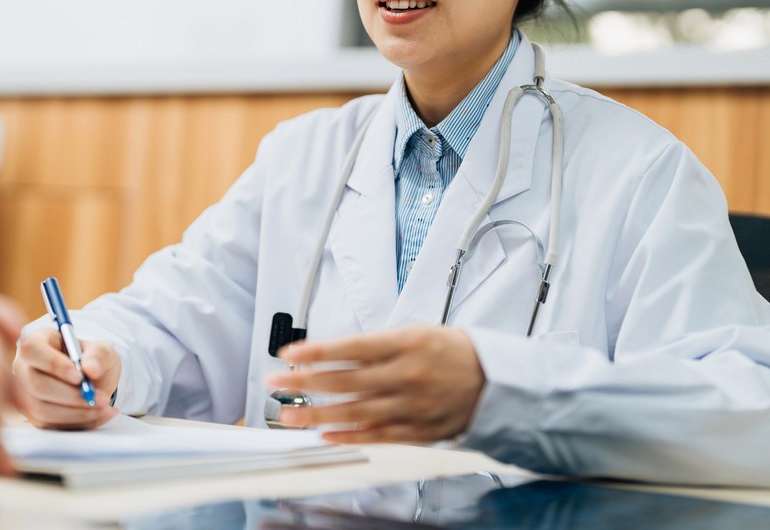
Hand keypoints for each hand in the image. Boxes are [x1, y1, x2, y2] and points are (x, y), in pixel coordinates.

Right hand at [13, 328, 120, 428]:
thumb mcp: (102, 350)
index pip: (33, 350)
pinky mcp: (34, 416)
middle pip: (36, 385)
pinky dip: (80, 421)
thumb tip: (90, 369)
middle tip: (100, 398)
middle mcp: (24, 368)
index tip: (80, 377)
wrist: (95, 381)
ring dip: (77, 411)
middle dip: (71, 395)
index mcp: (37, 342)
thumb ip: (99, 355)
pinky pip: (52, 424)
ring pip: (43, 409)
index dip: (54, 364)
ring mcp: (26, 394)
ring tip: (104, 405)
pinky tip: (101, 414)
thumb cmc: (93, 360)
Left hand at [264, 325, 485, 443]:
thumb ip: (378, 345)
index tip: (288, 354)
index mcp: (407, 344)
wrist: (495, 382)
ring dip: (317, 414)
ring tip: (288, 414)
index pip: (350, 347)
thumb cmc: (454, 352)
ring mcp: (410, 406)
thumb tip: (336, 353)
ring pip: (354, 412)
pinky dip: (348, 436)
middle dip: (305, 382)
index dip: (316, 351)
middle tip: (274, 383)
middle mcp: (406, 375)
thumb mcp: (417, 332)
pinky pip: (376, 436)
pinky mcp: (416, 430)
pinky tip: (325, 435)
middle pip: (345, 380)